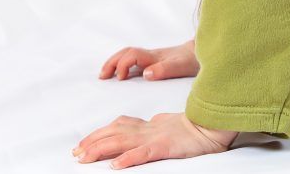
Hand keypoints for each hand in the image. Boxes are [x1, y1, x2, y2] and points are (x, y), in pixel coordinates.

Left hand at [71, 112, 237, 167]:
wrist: (213, 125)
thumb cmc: (193, 128)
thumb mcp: (167, 125)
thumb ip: (151, 127)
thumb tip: (136, 126)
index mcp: (149, 124)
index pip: (118, 125)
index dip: (98, 134)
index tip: (82, 144)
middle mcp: (148, 129)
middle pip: (114, 132)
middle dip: (92, 142)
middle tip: (76, 153)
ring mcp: (156, 137)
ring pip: (122, 141)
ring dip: (100, 150)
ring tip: (84, 158)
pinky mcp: (166, 147)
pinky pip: (144, 153)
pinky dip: (129, 158)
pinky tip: (116, 165)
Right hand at [99, 39, 198, 80]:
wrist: (204, 53)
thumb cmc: (193, 60)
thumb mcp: (181, 67)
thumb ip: (165, 70)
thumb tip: (146, 74)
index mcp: (155, 56)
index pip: (133, 55)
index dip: (123, 64)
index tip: (120, 78)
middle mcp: (151, 55)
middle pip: (126, 52)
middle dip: (112, 62)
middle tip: (102, 76)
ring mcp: (153, 58)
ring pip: (128, 55)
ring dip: (115, 62)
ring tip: (104, 75)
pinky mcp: (155, 62)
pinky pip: (134, 60)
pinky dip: (122, 65)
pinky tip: (119, 75)